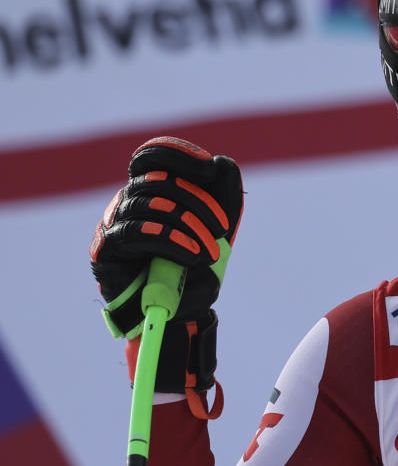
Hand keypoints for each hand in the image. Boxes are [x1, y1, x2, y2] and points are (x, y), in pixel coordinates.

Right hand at [91, 137, 242, 400]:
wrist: (182, 311)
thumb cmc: (197, 265)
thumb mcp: (220, 221)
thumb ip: (223, 187)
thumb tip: (217, 163)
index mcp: (152, 190)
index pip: (152, 154)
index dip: (178, 153)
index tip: (208, 168)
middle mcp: (128, 201)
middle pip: (158, 179)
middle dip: (197, 201)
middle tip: (221, 228)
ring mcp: (113, 223)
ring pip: (151, 205)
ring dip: (190, 227)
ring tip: (210, 253)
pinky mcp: (106, 249)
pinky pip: (138, 232)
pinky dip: (172, 240)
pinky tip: (193, 255)